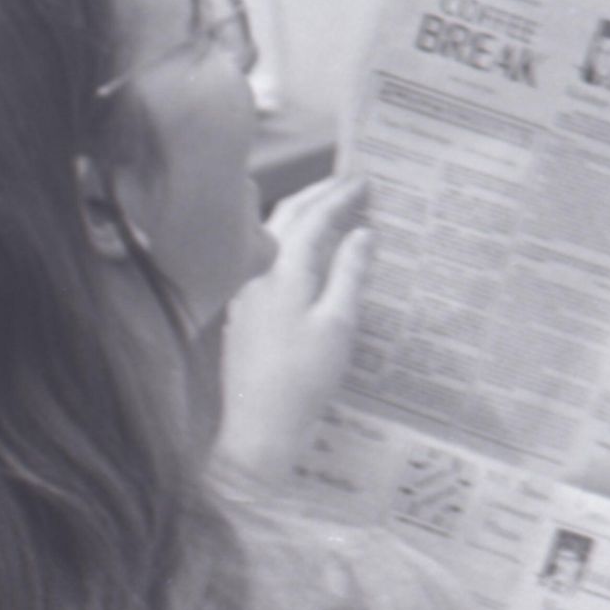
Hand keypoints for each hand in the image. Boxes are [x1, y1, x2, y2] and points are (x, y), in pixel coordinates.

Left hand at [214, 176, 372, 484]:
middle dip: (319, 195)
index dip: (340, 196)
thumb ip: (350, 273)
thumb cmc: (303, 380)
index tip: (366, 182)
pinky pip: (268, 259)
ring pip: (273, 236)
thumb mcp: (338, 325)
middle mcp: (257, 272)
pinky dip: (292, 242)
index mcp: (282, 270)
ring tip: (333, 209)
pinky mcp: (243, 310)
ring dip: (304, 216)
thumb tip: (363, 233)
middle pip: (287, 216)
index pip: (313, 217)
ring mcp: (245, 290)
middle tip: (351, 183)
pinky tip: (309, 254)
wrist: (259, 427)